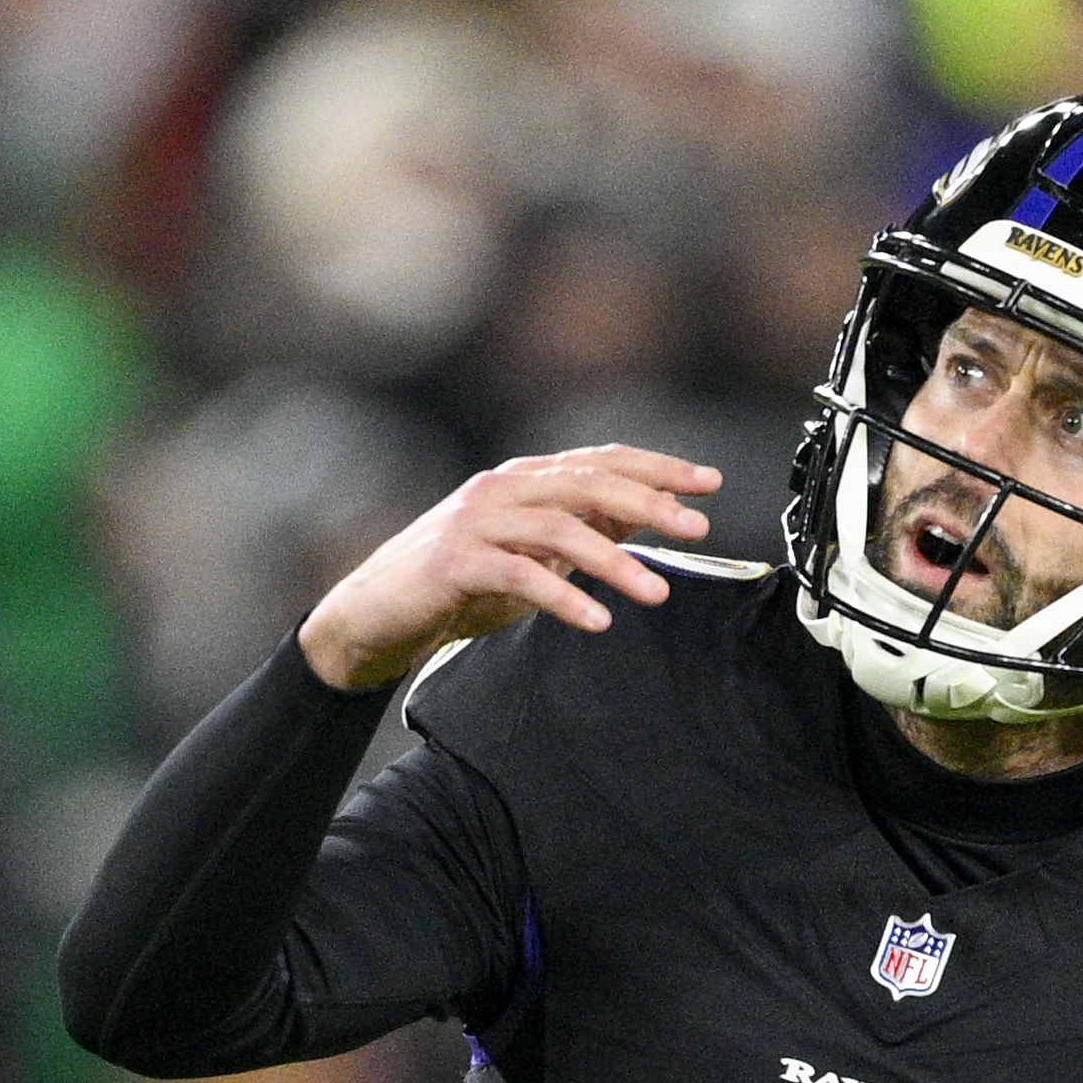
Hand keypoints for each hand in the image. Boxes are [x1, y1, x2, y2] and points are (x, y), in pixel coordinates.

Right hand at [298, 445, 723, 690]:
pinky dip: (563, 598)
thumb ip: (580, 531)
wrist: (374, 613)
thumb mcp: (530, 552)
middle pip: (587, 483)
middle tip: (696, 527)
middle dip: (649, 501)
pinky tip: (597, 621)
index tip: (709, 482)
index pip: (601, 461)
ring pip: (559, 527)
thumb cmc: (457, 584)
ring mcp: (476, 522)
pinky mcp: (454, 562)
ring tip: (656, 593)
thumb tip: (648, 515)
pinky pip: (520, 575)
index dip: (657, 467)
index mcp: (525, 480)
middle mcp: (502, 488)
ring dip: (614, 560)